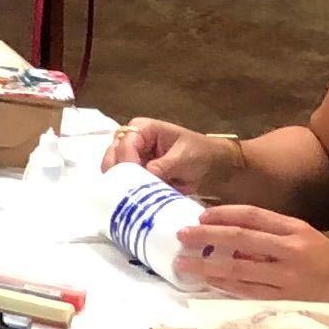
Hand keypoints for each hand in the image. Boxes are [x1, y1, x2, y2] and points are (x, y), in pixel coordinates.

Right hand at [109, 117, 241, 195]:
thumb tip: (145, 176)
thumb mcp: (183, 158)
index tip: (134, 181)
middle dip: (118, 174)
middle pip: (113, 157)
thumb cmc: (201, 154)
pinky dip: (127, 192)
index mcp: (143, 128)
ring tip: (132, 197)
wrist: (215, 169)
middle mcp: (132, 141)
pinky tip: (133, 200)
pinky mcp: (136, 175)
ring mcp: (132, 158)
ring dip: (122, 184)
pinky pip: (124, 183)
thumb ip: (162, 166)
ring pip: (114, 172)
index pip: (125, 144)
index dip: (126, 162)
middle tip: (127, 192)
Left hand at [176, 204, 328, 309]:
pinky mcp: (284, 300)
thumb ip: (277, 237)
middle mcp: (291, 250)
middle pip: (239, 238)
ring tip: (183, 262)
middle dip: (206, 236)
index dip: (223, 214)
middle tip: (181, 235)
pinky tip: (207, 282)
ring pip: (237, 267)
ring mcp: (287, 277)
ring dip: (206, 264)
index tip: (200, 216)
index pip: (253, 215)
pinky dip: (224, 286)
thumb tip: (234, 237)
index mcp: (298, 230)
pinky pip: (246, 291)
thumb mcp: (312, 241)